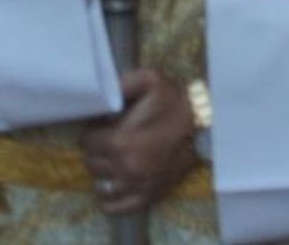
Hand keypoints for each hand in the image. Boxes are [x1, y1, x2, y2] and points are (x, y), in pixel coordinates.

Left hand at [81, 68, 197, 214]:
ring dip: (102, 173)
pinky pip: (117, 207)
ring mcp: (136, 186)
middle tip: (105, 142)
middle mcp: (125, 168)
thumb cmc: (173, 101)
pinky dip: (109, 200)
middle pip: (92, 165)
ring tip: (111, 161)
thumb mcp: (148, 80)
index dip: (92, 132)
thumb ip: (120, 84)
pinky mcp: (148, 197)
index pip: (87, 143)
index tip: (101, 127)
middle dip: (95, 151)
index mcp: (121, 141)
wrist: (201, 124)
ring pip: (101, 186)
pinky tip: (113, 186)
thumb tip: (101, 96)